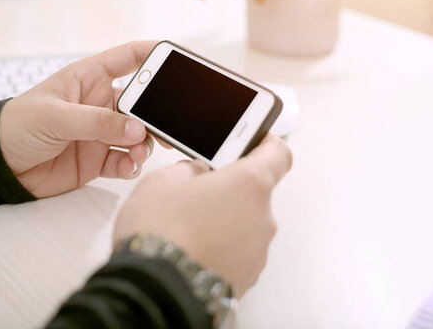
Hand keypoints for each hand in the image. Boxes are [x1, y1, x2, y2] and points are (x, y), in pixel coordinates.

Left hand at [0, 41, 159, 197]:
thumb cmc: (16, 126)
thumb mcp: (55, 116)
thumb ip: (96, 122)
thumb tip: (136, 130)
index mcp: (89, 79)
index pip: (129, 58)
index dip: (154, 55)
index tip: (178, 58)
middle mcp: (100, 104)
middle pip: (143, 103)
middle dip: (158, 114)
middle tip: (169, 126)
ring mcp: (101, 133)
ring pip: (138, 135)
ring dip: (145, 144)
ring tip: (139, 153)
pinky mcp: (99, 159)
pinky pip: (126, 161)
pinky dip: (132, 165)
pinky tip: (128, 167)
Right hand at [113, 134, 291, 295]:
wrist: (154, 289)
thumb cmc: (160, 234)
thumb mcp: (163, 180)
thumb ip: (190, 169)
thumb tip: (196, 174)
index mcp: (249, 184)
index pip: (278, 154)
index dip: (267, 144)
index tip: (257, 141)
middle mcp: (262, 218)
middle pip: (256, 192)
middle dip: (230, 189)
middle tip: (199, 192)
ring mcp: (257, 251)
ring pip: (245, 224)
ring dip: (225, 220)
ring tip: (188, 226)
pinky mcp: (247, 276)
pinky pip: (238, 251)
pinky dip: (221, 246)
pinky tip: (192, 247)